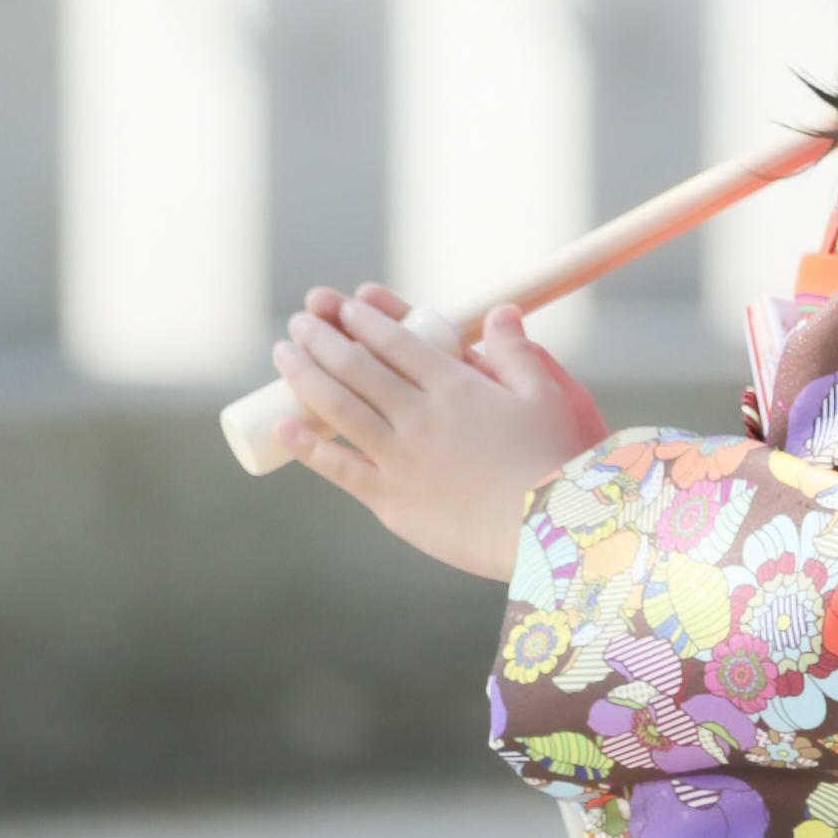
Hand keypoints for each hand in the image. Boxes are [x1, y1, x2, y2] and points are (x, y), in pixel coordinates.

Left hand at [266, 286, 605, 579]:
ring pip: (339, 408)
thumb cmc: (555, 460)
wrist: (550, 530)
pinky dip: (308, 445)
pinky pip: (340, 468)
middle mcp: (420, 416)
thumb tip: (501, 310)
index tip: (344, 306)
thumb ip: (517, 352)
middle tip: (299, 322)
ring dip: (304, 376)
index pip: (397, 342)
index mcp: (455, 386)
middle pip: (358, 367)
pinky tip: (282, 424)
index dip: (366, 320)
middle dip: (323, 338)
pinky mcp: (392, 499)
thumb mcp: (546, 395)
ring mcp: (401, 458)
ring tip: (282, 354)